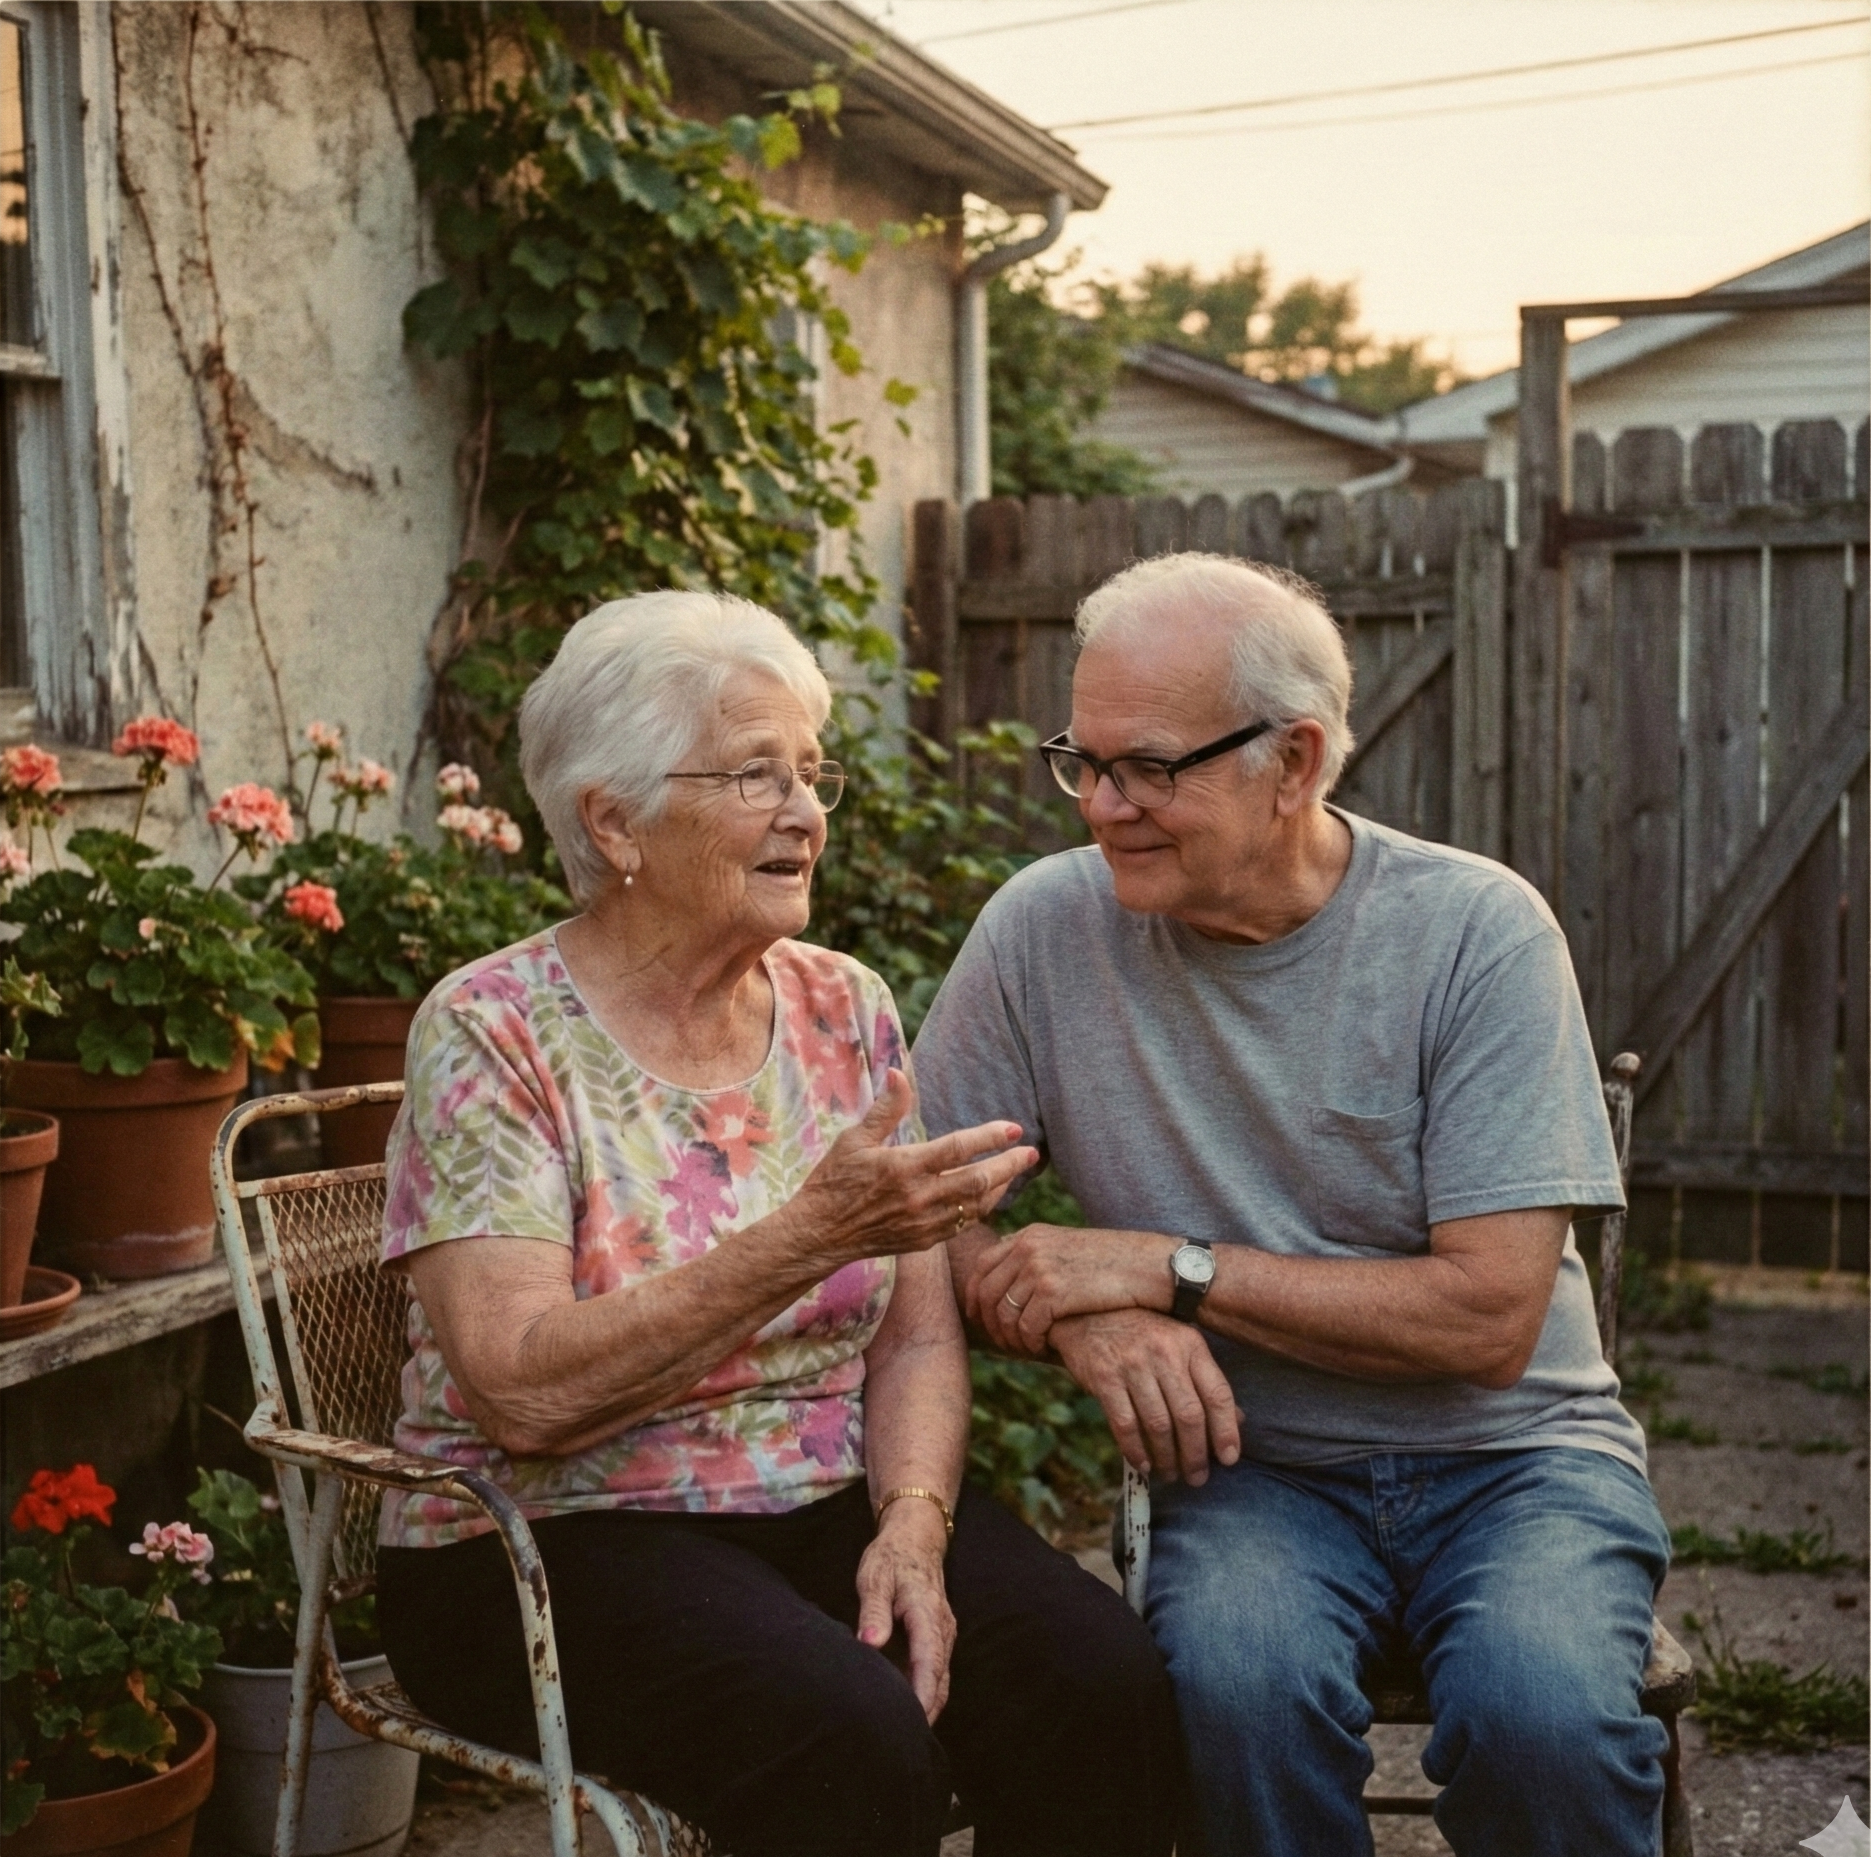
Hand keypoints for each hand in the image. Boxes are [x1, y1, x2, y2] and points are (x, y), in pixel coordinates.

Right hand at [783, 1069, 1036, 1272]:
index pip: (958, 1148)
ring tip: (1015, 1171)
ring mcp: (923, 1223)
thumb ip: (885, 1109)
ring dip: (999, 1188)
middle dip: (1009, 1166)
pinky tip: (987, 1196)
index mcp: (904, 1167)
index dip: (990, 1136)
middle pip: (978, 1181)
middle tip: (1031, 1153)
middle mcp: (918, 1197)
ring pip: (975, 1206)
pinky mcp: (922, 1241)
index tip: (1014, 1128)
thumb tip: (899, 1073)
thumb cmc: (833, 1181)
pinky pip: (962, 1225)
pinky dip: (980, 1209)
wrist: (819, 1233)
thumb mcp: (854, 1140)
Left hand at [855, 1498, 956, 1721]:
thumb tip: (871, 1644)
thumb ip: (873, 1612)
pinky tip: (907, 1710)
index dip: (922, 1694)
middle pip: (939, 1679)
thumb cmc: (890, 1558)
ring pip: (939, 1679)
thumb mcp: (874, 1577)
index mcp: (927, 1613)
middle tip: (904, 1744)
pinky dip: (925, 1693)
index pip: (929, 1662)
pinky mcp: (938, 1639)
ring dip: (927, 1706)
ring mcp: (944, 1634)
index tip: (913, 1723)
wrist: (915, 1539)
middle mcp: (943, 1628)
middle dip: (926, 1712)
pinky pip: (935, 1671)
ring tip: (905, 1736)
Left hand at [972, 1224, 1175, 1354]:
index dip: (976, 1297)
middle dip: (990, 1324)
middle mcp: (1028, 1246)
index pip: (981, 1266)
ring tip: (1028, 1349)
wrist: (1150, 1265)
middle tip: (1004, 1343)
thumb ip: (1036, 1258)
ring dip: (1012, 1338)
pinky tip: (1045, 1348)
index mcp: (1029, 1234)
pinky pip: (1026, 1327)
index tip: (980, 1319)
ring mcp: (1039, 1267)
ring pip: (1004, 1314)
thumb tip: (1008, 1285)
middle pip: (986, 1293)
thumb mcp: (1067, 1248)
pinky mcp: (1054, 1291)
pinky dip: (1032, 1343)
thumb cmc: (1113, 1263)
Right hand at [1051, 1308, 1241, 1485]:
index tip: (1229, 1459)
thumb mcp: (1180, 1345)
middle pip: (1189, 1415)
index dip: (1226, 1431)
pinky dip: (1136, 1450)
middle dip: (1196, 1454)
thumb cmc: (1143, 1334)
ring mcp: (1133, 1363)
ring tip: (1171, 1474)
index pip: (1217, 1394)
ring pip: (1158, 1424)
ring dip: (1167, 1458)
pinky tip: (1144, 1464)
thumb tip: (1237, 1421)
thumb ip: (1205, 1381)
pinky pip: (1125, 1424)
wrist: (1090, 1311)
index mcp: (1190, 1345)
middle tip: (1197, 1477)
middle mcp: (1164, 1352)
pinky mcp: (1105, 1376)